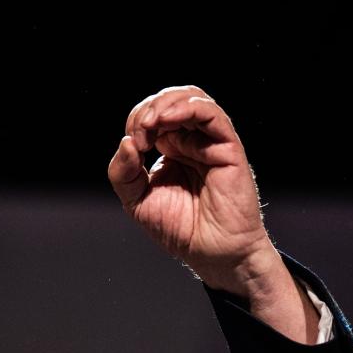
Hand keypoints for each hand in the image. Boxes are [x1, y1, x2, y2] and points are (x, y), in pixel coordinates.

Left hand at [108, 86, 318, 343]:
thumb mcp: (137, 201)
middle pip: (171, 100)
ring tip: (150, 123)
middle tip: (138, 132)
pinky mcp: (228, 148)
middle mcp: (192, 141)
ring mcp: (210, 143)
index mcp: (171, 149)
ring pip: (193, 98)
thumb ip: (124, 172)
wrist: (212, 254)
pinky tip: (168, 118)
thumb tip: (126, 141)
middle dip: (148, 109)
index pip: (152, 115)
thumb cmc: (180, 230)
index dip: (137, 120)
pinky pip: (212, 115)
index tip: (131, 145)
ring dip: (165, 104)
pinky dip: (189, 108)